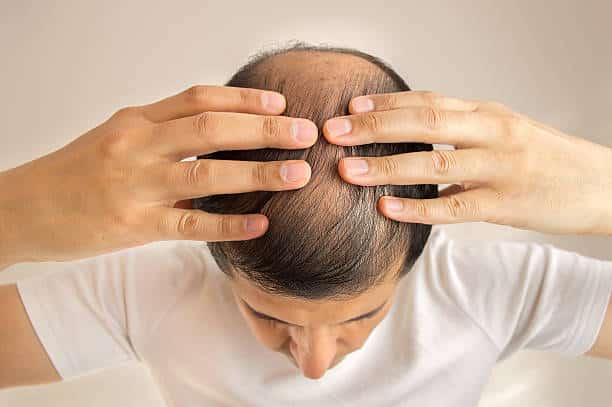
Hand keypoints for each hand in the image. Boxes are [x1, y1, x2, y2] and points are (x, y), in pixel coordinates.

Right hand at [0, 86, 316, 267]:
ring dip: (258, 172)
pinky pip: (191, 225)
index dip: (243, 99)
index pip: (199, 99)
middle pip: (212, 129)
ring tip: (297, 173)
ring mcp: (135, 187)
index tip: (280, 104)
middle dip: (264, 130)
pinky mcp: (133, 227)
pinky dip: (228, 224)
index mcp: (137, 121)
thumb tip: (222, 136)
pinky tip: (260, 223)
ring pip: (207, 174)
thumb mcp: (117, 140)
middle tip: (305, 134)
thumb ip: (164, 135)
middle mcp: (137, 146)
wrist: (24, 209)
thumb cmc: (77, 173)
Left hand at [323, 91, 611, 235]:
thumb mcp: (501, 132)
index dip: (386, 104)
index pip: (427, 102)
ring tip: (347, 170)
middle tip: (334, 132)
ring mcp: (498, 169)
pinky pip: (453, 207)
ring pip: (434, 164)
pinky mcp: (505, 205)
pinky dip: (417, 208)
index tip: (350, 107)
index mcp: (485, 114)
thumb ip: (459, 131)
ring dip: (386, 166)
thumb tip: (410, 137)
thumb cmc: (542, 158)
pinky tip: (387, 209)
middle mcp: (490, 133)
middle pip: (424, 125)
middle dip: (374, 128)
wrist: (599, 185)